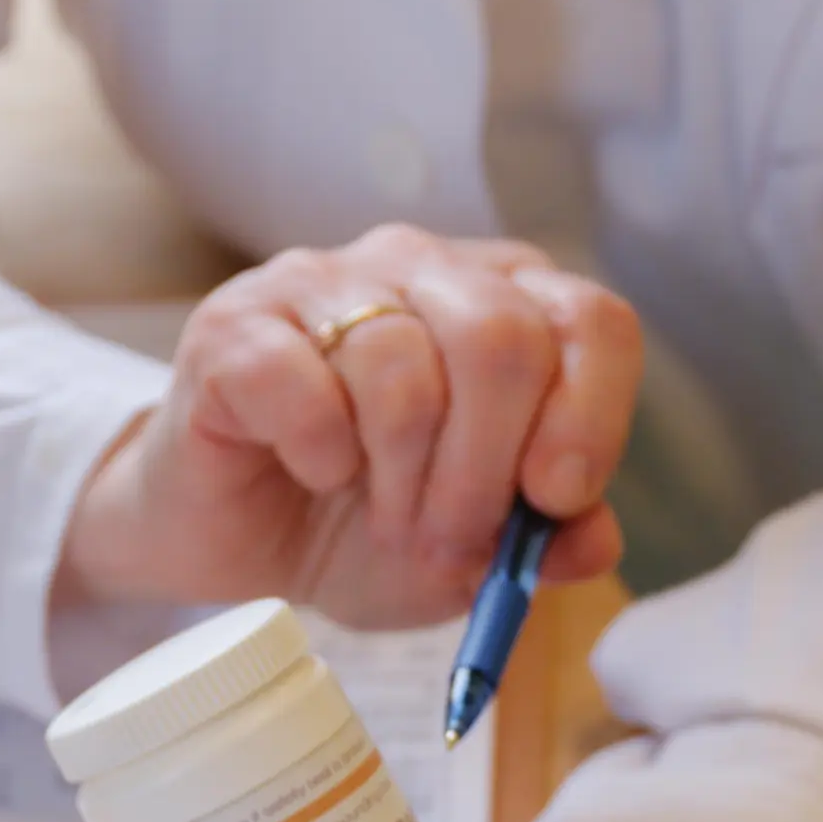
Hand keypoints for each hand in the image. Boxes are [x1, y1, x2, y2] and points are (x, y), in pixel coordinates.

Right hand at [57, 226, 641, 628]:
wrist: (230, 540)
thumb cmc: (356, 525)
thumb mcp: (469, 554)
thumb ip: (540, 542)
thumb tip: (592, 537)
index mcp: (502, 300)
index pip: (588, 319)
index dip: (589, 414)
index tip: (554, 500)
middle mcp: (419, 267)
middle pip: (501, 337)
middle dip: (485, 470)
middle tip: (452, 542)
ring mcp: (321, 282)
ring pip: (402, 365)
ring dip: (401, 478)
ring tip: (386, 524)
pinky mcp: (234, 324)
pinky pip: (301, 382)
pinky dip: (318, 452)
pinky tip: (312, 471)